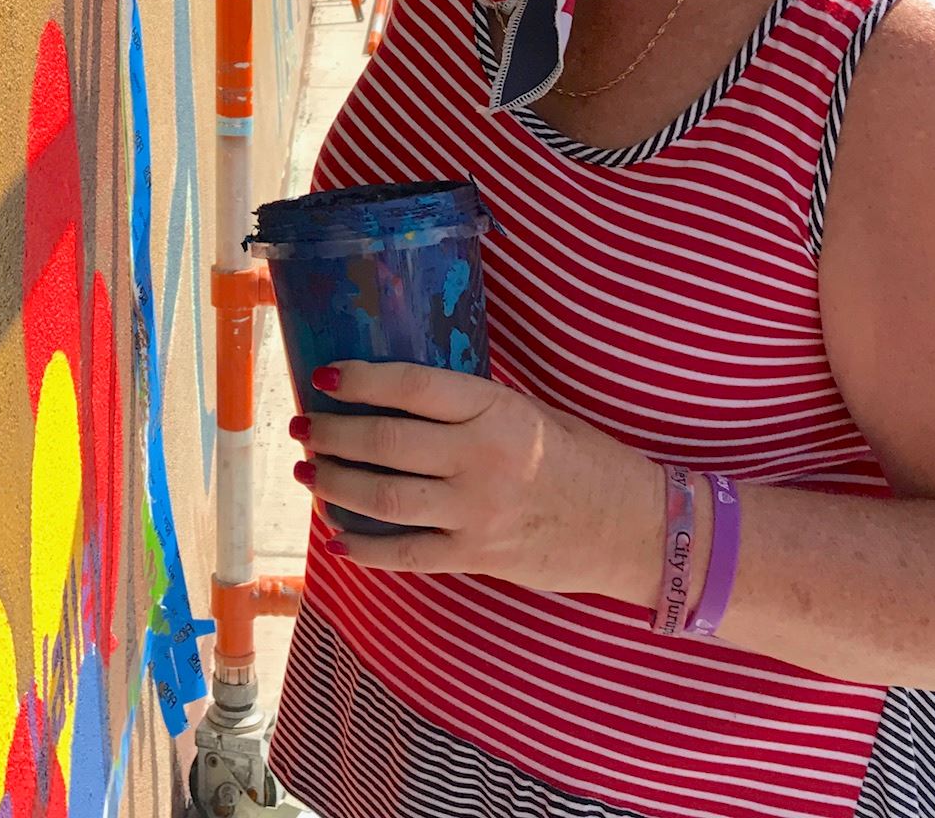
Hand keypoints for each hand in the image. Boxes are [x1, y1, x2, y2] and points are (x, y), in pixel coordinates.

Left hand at [295, 361, 660, 598]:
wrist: (631, 525)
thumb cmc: (578, 456)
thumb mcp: (526, 410)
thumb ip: (468, 406)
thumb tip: (395, 392)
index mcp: (497, 411)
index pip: (413, 388)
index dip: (362, 380)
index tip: (324, 375)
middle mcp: (482, 461)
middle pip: (386, 444)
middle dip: (332, 434)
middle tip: (302, 424)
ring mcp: (477, 514)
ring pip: (385, 499)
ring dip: (335, 484)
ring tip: (307, 470)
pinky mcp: (477, 558)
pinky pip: (407, 554)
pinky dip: (366, 547)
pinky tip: (339, 534)